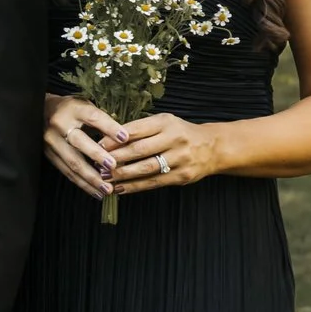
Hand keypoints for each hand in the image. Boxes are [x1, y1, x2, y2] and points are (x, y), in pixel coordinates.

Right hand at [41, 94, 124, 198]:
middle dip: (97, 155)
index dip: (109, 127)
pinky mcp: (49, 154)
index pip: (93, 117)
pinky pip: (67, 171)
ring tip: (107, 188)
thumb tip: (125, 140)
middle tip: (113, 167)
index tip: (125, 137)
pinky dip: (82, 183)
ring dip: (91, 177)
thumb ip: (102, 121)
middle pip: (79, 141)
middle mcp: (60, 124)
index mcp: (73, 109)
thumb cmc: (71, 110)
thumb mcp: (86, 106)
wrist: (41, 112)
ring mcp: (52, 141)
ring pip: (72, 161)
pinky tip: (95, 191)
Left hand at [105, 112, 221, 196]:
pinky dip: (135, 186)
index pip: (136, 130)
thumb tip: (108, 139)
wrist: (213, 147)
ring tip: (105, 177)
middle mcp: (174, 139)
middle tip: (97, 164)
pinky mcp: (182, 176)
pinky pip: (154, 183)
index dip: (115, 139)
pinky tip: (120, 188)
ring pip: (146, 168)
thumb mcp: (163, 123)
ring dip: (123, 174)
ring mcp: (180, 159)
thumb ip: (140, 129)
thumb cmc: (180, 133)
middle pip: (140, 150)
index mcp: (166, 123)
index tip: (98, 145)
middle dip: (116, 158)